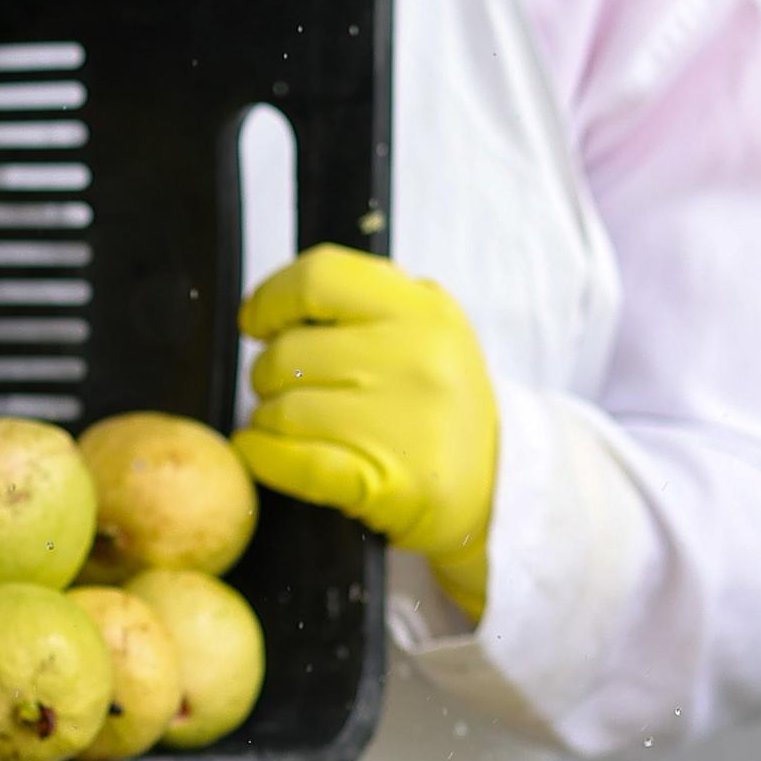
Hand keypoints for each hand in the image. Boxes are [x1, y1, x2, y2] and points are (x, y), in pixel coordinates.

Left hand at [233, 244, 496, 614]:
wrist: (502, 482)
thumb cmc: (442, 400)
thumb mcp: (429, 327)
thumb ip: (364, 301)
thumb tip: (274, 304)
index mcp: (422, 309)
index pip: (318, 277)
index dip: (271, 298)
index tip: (258, 322)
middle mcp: (414, 359)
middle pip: (288, 352)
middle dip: (270, 373)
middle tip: (287, 387)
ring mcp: (402, 423)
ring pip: (282, 409)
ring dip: (269, 419)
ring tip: (295, 424)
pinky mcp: (386, 482)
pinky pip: (289, 460)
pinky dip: (263, 455)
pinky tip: (265, 451)